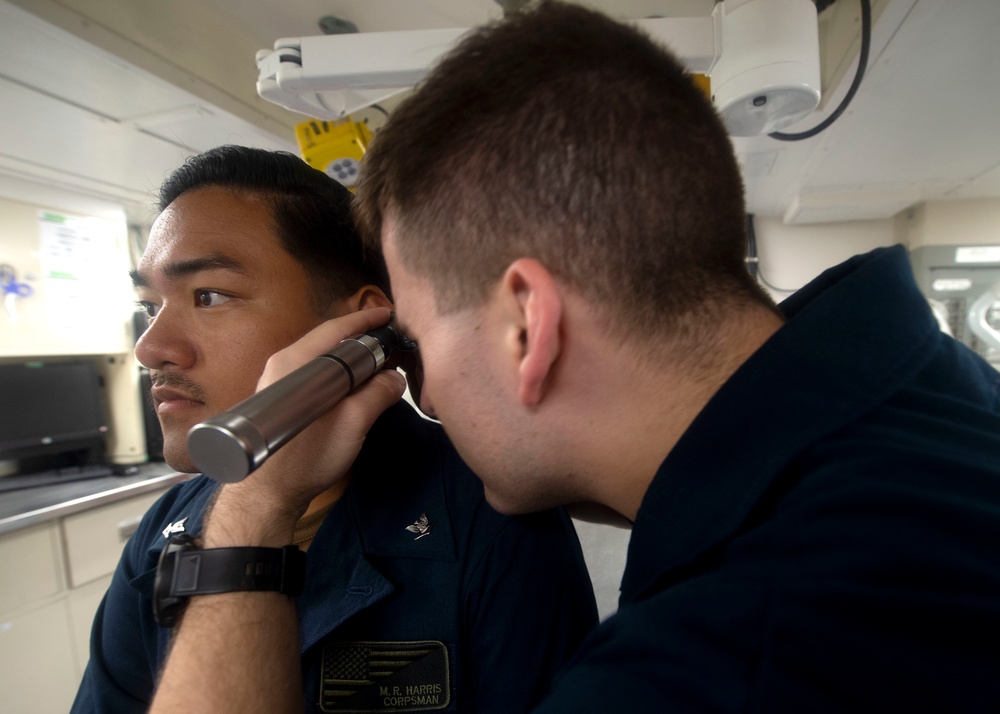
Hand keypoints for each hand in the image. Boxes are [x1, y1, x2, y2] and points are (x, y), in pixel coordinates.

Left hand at [205, 307, 406, 546]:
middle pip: (329, 342)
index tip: (391, 317)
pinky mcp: (281, 400)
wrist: (268, 496)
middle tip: (393, 343)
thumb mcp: (353, 423)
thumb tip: (395, 377)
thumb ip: (378, 394)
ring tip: (381, 363)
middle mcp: (283, 364)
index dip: (365, 321)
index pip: (335, 329)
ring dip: (352, 360)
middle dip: (362, 340)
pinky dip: (340, 375)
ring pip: (323, 360)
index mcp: (295, 362)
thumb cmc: (307, 458)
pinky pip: (316, 375)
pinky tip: (358, 385)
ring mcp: (279, 382)